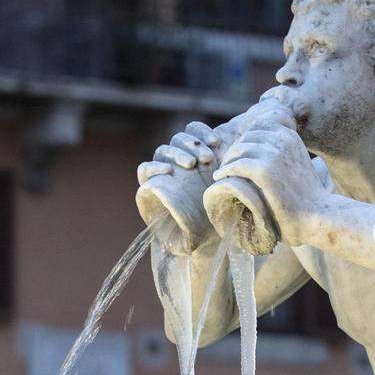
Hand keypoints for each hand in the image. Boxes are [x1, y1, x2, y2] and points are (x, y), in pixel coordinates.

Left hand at [134, 121, 223, 254]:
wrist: (228, 206)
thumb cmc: (206, 225)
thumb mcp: (192, 236)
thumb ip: (184, 240)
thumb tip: (182, 245)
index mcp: (158, 186)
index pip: (145, 170)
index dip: (153, 169)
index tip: (168, 173)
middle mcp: (169, 165)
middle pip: (163, 151)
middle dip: (176, 155)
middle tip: (193, 165)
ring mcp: (184, 151)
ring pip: (179, 138)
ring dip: (192, 144)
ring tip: (208, 158)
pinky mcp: (200, 140)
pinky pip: (195, 129)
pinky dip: (203, 132)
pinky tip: (216, 142)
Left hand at [210, 104, 325, 247]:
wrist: (318, 216)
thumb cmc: (307, 197)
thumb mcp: (296, 164)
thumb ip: (281, 153)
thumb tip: (260, 150)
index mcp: (290, 136)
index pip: (258, 127)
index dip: (246, 140)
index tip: (240, 156)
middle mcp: (283, 140)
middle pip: (246, 137)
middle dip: (235, 151)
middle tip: (227, 166)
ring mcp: (274, 154)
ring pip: (239, 150)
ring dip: (228, 161)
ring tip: (223, 173)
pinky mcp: (264, 171)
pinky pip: (236, 165)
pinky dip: (226, 171)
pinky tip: (220, 178)